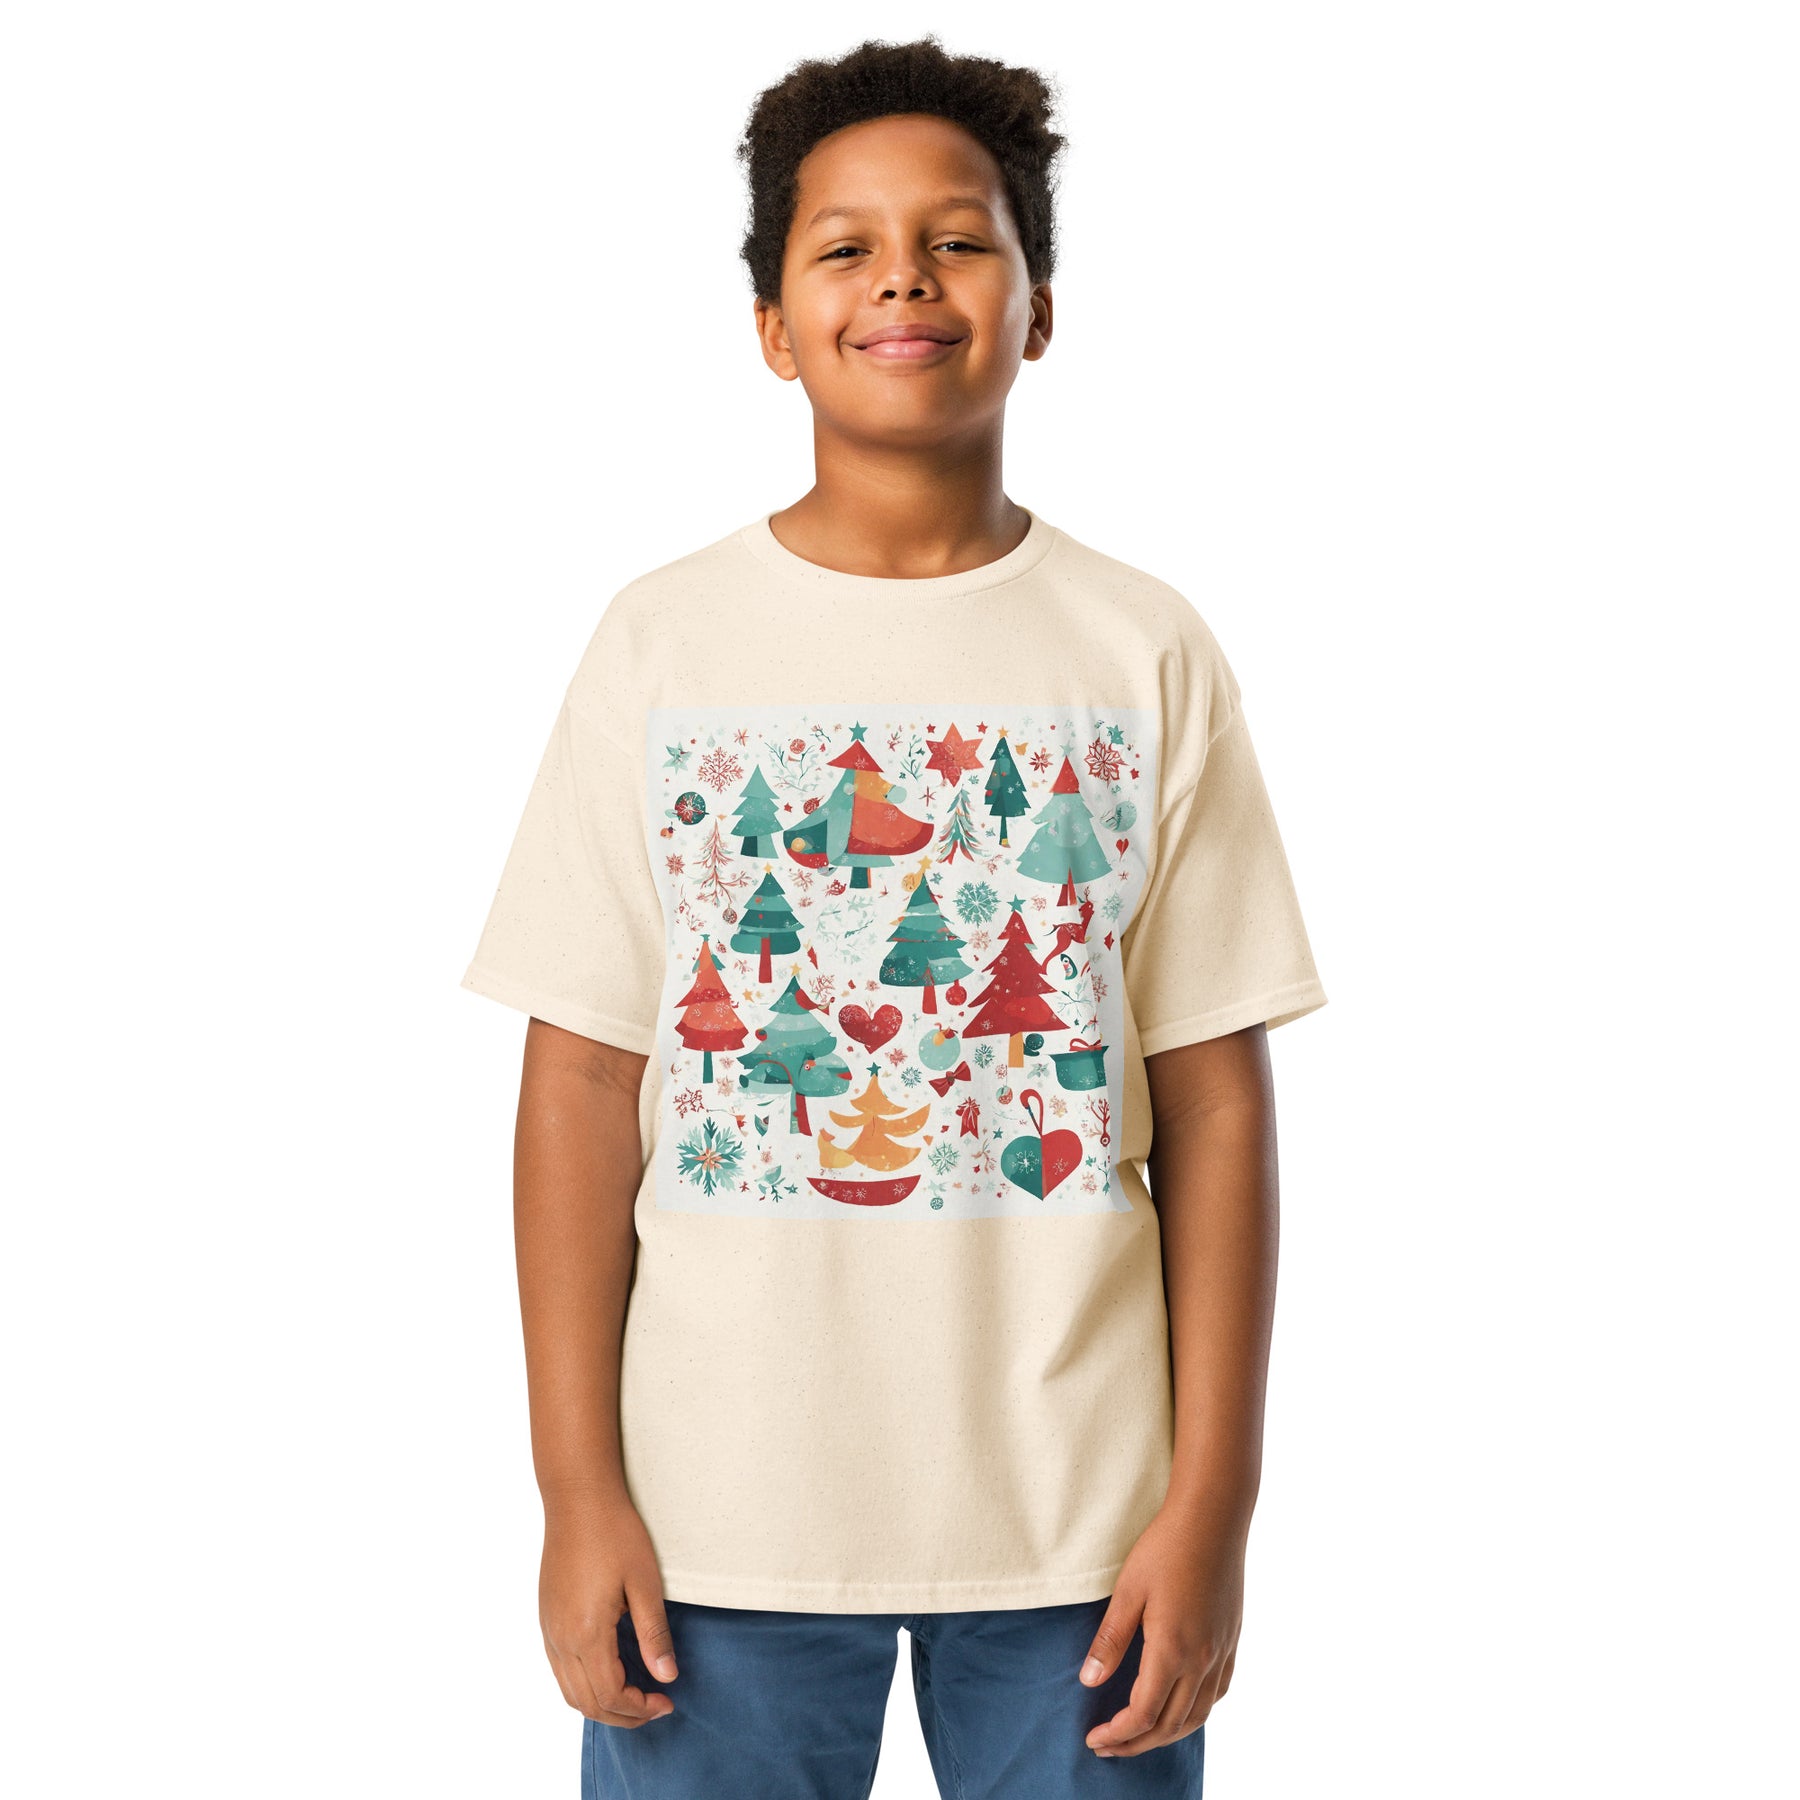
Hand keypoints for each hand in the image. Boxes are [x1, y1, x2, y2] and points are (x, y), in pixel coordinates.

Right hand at [539, 1486, 678, 1727]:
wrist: (578, 1498)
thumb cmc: (615, 1533)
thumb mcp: (645, 1582)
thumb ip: (653, 1634)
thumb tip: (667, 1678)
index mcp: (586, 1632)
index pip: (611, 1695)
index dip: (640, 1708)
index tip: (667, 1702)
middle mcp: (560, 1638)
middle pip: (587, 1703)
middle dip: (622, 1715)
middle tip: (655, 1707)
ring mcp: (549, 1629)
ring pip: (569, 1691)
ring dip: (601, 1704)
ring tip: (635, 1697)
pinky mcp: (546, 1617)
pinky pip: (560, 1669)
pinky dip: (584, 1685)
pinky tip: (610, 1672)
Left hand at [1078, 1500, 1246, 1757]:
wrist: (1214, 1517)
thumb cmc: (1166, 1547)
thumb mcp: (1128, 1590)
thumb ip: (1110, 1640)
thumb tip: (1089, 1681)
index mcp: (1173, 1649)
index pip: (1143, 1714)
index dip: (1118, 1734)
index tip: (1093, 1739)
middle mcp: (1202, 1659)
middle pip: (1170, 1724)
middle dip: (1137, 1743)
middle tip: (1107, 1748)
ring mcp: (1222, 1650)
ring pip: (1198, 1715)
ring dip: (1167, 1734)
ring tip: (1139, 1737)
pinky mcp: (1232, 1639)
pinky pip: (1217, 1693)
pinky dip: (1196, 1712)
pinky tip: (1181, 1707)